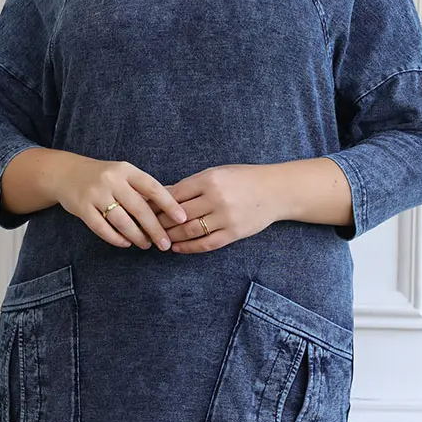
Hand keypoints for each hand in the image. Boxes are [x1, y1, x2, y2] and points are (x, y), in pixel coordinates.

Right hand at [49, 156, 186, 250]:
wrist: (66, 173)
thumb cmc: (103, 177)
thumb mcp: (123, 174)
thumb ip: (143, 188)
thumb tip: (172, 206)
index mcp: (126, 170)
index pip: (153, 187)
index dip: (169, 204)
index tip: (182, 219)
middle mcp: (112, 180)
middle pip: (139, 208)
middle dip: (155, 228)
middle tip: (165, 244)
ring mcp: (96, 194)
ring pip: (122, 221)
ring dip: (137, 236)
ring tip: (146, 245)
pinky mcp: (82, 208)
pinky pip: (102, 228)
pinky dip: (116, 239)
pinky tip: (126, 243)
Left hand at [145, 164, 279, 253]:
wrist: (276, 191)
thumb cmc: (244, 178)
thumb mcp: (218, 173)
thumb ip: (193, 184)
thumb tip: (163, 192)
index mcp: (210, 179)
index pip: (175, 194)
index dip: (157, 204)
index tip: (145, 209)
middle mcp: (216, 198)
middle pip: (179, 214)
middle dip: (160, 222)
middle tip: (146, 227)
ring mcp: (226, 218)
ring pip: (190, 231)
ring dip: (171, 236)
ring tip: (159, 238)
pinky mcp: (234, 233)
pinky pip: (206, 243)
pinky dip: (188, 247)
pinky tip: (177, 248)